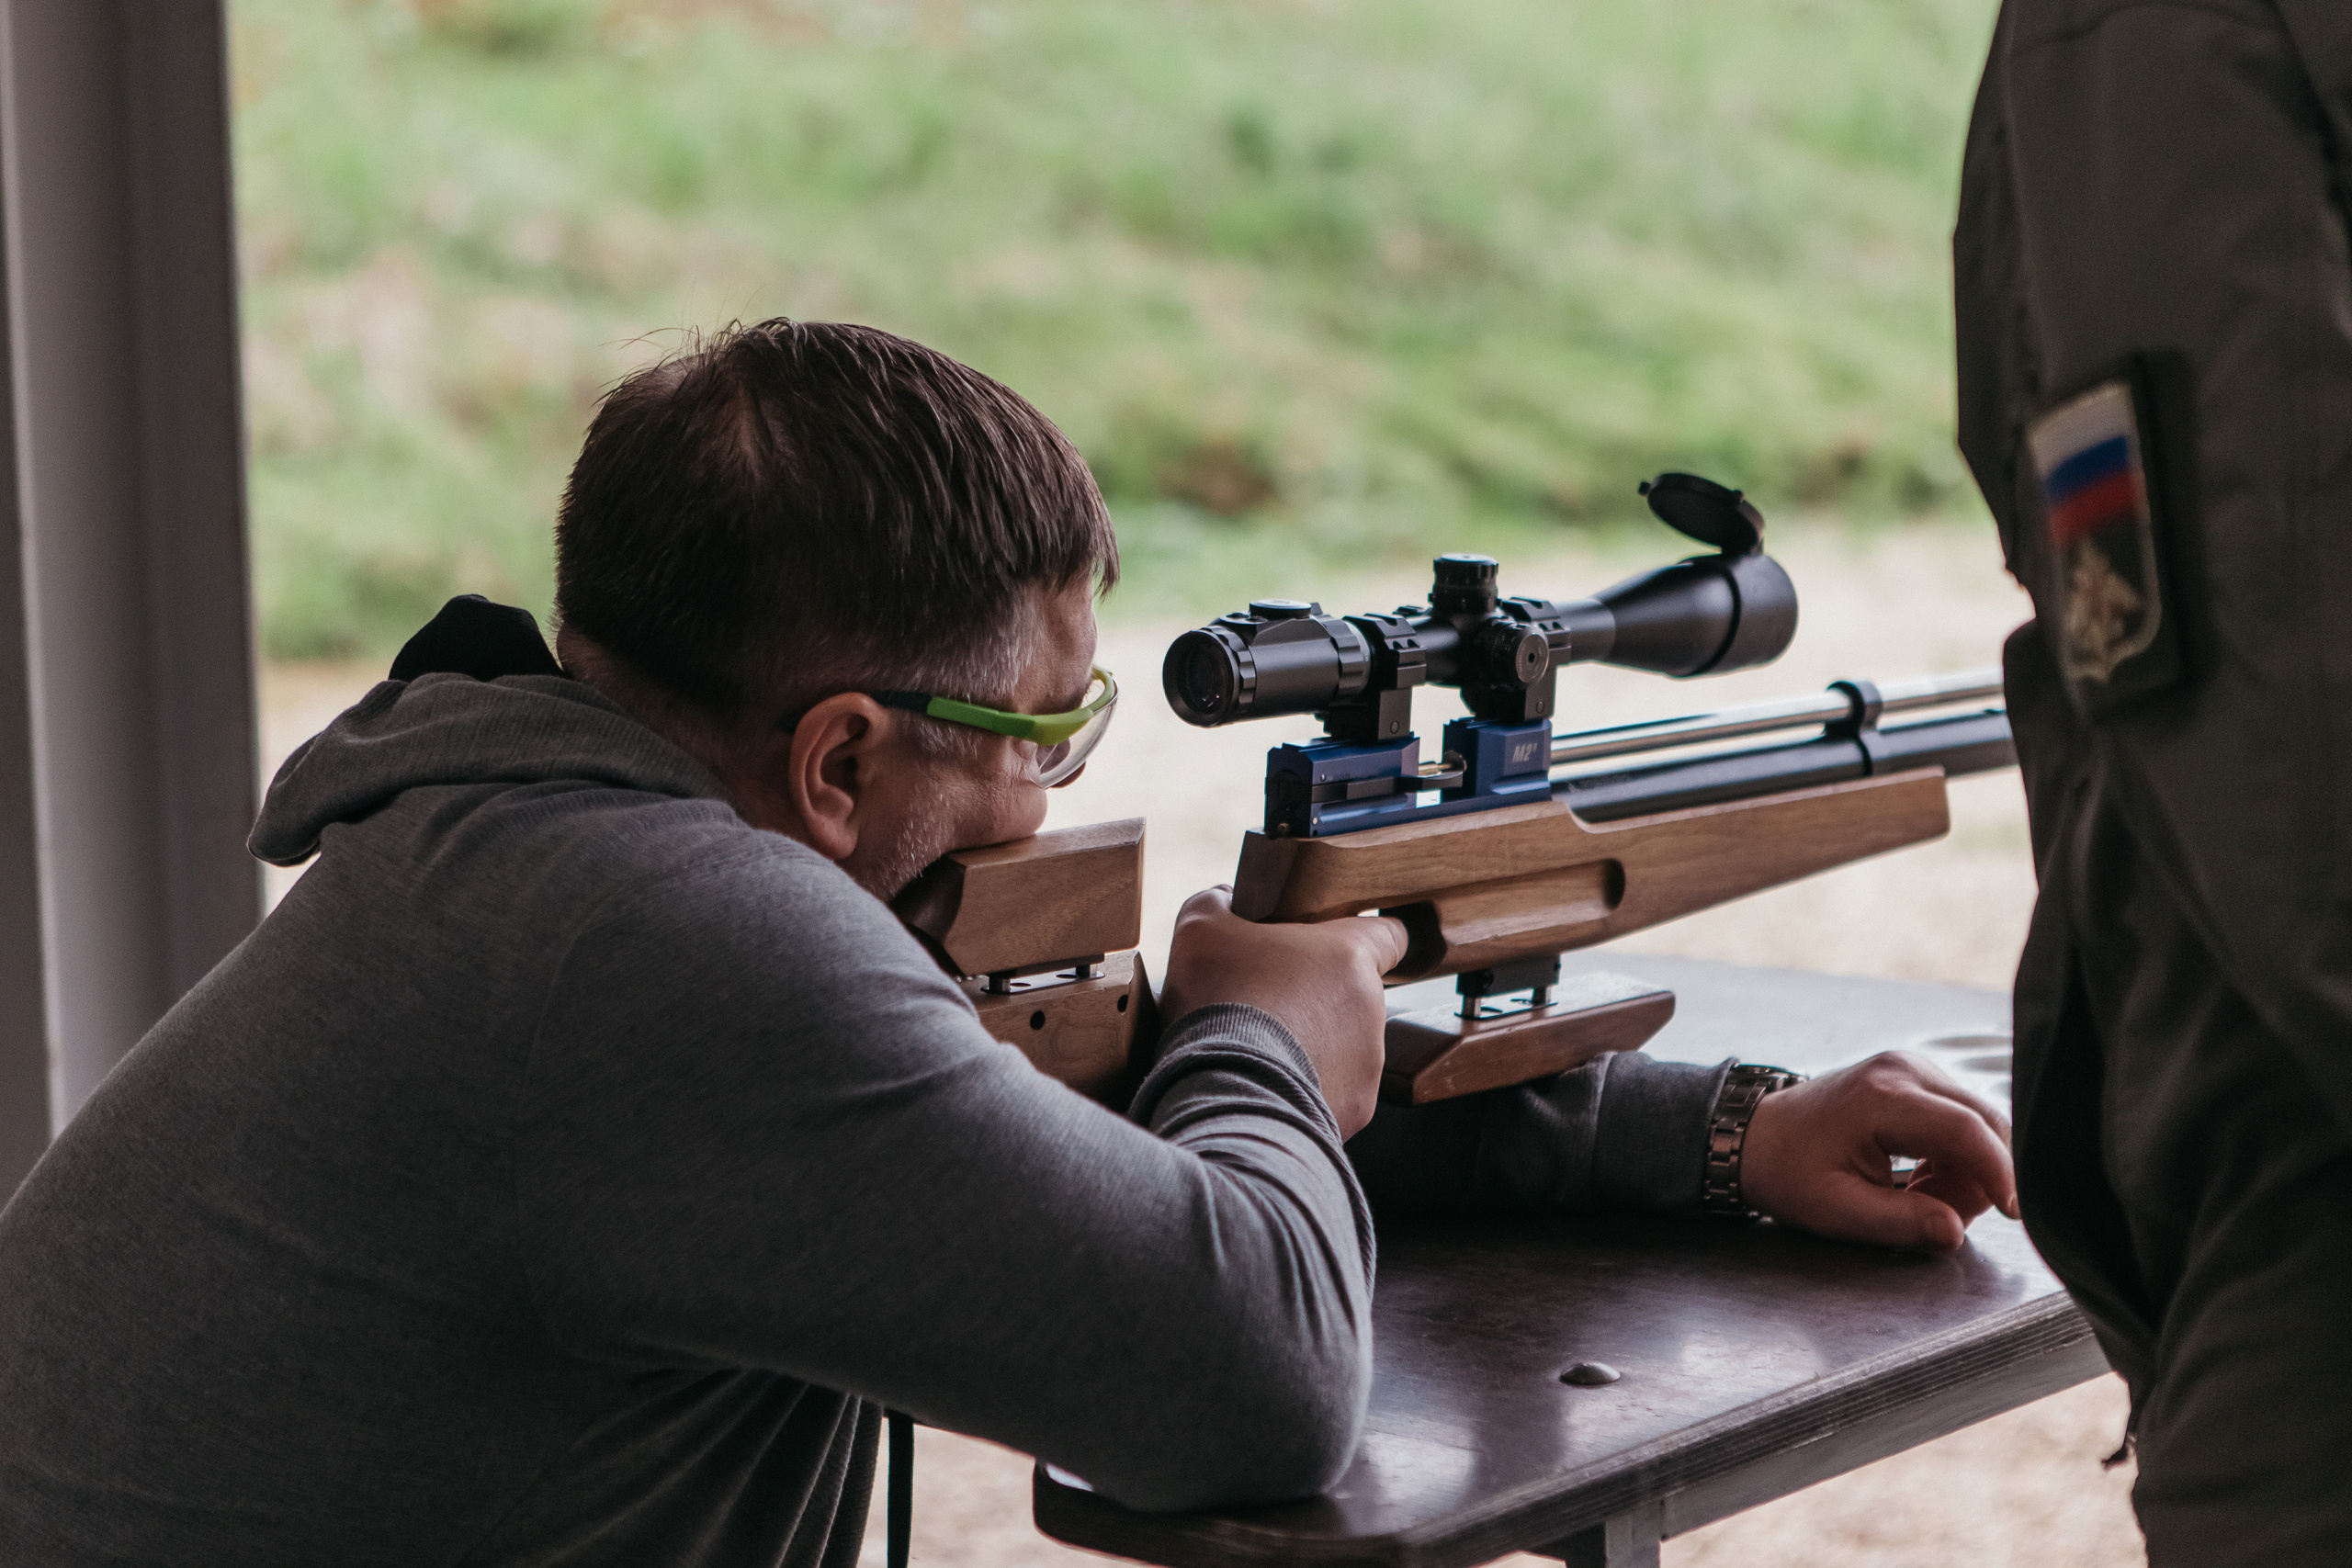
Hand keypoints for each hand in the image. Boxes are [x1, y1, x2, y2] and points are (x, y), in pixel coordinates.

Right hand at [1160, 888, 1407, 1139]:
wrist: (1223, 1090)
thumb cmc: (1219, 1000)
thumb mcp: (1201, 928)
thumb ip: (1219, 903)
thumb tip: (1226, 901)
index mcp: (1349, 954)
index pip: (1390, 935)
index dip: (1363, 939)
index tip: (1334, 951)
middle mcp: (1372, 1008)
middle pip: (1353, 997)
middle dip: (1317, 1002)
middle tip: (1268, 1008)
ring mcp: (1368, 1064)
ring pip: (1344, 1048)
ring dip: (1312, 1048)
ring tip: (1261, 1054)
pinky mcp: (1356, 1109)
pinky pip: (1333, 1092)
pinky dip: (1306, 1090)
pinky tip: (1267, 1087)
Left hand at [1739, 1052, 2017, 1253]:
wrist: (1756, 1137)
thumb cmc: (1789, 1172)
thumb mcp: (1838, 1210)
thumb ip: (1902, 1223)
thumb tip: (1955, 1231)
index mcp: (1883, 1096)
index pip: (1966, 1130)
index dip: (2000, 1173)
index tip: (2016, 1214)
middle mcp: (1905, 1070)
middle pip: (1985, 1122)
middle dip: (1982, 1178)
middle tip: (1939, 1214)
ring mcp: (1913, 1068)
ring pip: (1980, 1123)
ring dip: (1968, 1169)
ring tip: (1917, 1196)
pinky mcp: (1918, 1079)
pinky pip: (1964, 1119)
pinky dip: (1957, 1157)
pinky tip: (1920, 1179)